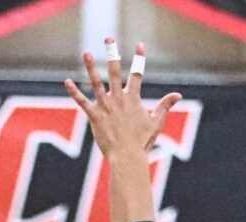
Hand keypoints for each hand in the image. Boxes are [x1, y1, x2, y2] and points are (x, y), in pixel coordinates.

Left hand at [65, 41, 180, 162]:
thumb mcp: (156, 122)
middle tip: (109, 39)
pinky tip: (67, 81)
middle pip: (115, 71)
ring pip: (96, 82)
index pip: (137, 73)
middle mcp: (118, 99)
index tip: (140, 45)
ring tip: (86, 53)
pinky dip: (74, 92)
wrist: (127, 157)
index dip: (140, 58)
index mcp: (133, 98)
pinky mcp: (95, 116)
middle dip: (113, 53)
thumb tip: (178, 95)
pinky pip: (82, 102)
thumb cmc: (142, 142)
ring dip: (91, 67)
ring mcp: (105, 106)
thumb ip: (165, 106)